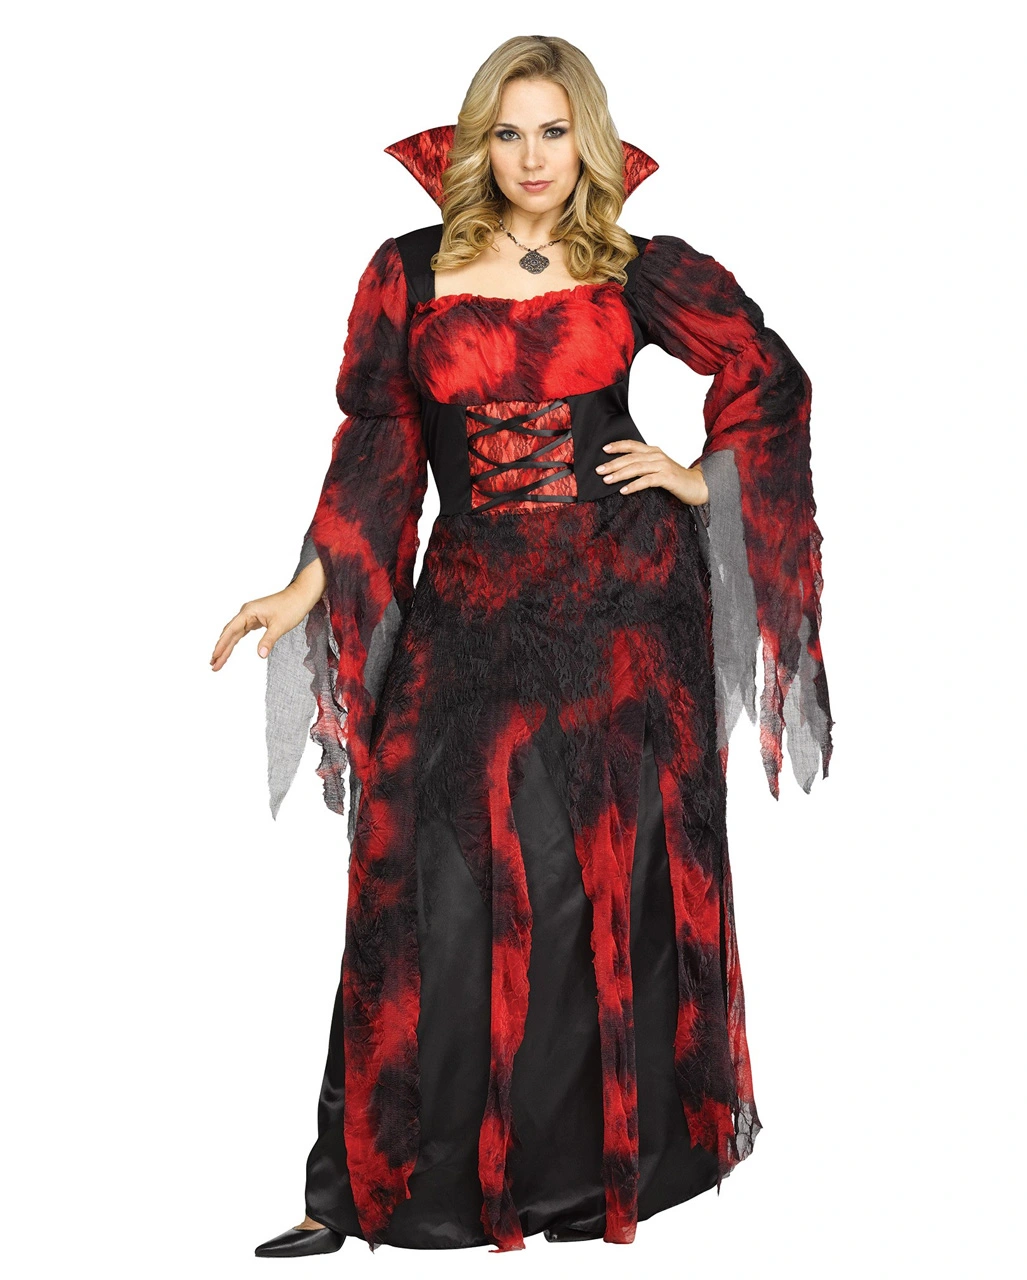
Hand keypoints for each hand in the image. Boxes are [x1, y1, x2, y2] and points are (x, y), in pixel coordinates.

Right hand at [210, 557, 326, 671]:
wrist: (301, 595)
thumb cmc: (291, 607)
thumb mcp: (279, 626)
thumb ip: (268, 641)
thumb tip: (260, 655)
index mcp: (248, 612)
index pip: (230, 631)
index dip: (221, 646)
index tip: (214, 657)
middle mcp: (246, 612)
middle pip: (229, 633)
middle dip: (221, 649)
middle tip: (213, 665)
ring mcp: (251, 615)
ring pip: (234, 633)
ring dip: (227, 646)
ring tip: (218, 660)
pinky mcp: (256, 618)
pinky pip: (242, 631)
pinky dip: (235, 641)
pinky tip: (230, 649)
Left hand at [595, 441, 707, 504]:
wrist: (696, 485)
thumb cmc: (675, 479)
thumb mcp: (657, 468)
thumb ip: (643, 466)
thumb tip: (622, 470)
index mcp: (653, 451)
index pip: (632, 445)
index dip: (618, 446)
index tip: (604, 449)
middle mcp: (657, 456)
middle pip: (631, 457)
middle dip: (613, 463)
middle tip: (599, 470)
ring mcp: (662, 466)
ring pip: (637, 467)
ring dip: (620, 474)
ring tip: (607, 480)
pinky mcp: (666, 477)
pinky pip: (647, 480)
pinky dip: (634, 485)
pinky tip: (624, 490)